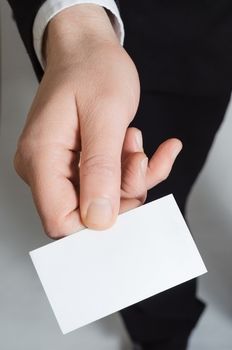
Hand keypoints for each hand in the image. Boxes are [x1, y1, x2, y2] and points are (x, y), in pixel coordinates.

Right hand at [14, 4, 181, 237]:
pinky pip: (107, 182)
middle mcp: (44, 168)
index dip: (97, 220)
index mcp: (42, 157)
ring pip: (102, 198)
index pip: (60, 221)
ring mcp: (58, 167)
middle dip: (123, 190)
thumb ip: (101, 169)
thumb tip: (98, 218)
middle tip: (137, 156)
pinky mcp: (75, 164)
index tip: (127, 192)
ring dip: (130, 175)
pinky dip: (131, 170)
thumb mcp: (106, 115)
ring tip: (133, 139)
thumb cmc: (92, 69)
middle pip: (85, 212)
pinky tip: (144, 148)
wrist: (87, 50)